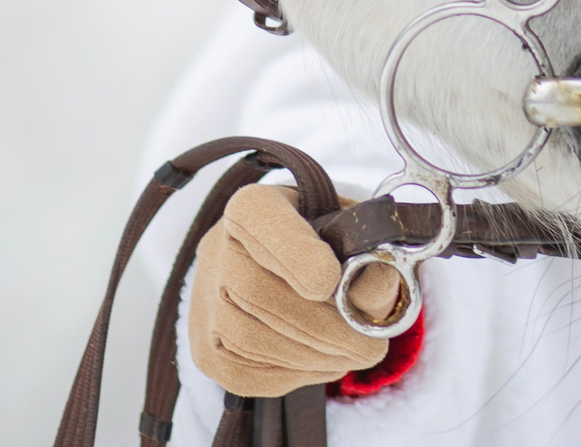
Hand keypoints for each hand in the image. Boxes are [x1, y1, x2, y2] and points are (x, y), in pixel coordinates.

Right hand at [184, 185, 406, 397]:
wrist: (288, 278)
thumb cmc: (327, 247)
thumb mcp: (354, 235)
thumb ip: (368, 255)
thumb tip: (374, 285)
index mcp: (255, 206)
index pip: (256, 215)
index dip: (291, 249)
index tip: (329, 278)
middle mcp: (218, 248)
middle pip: (254, 289)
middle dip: (322, 325)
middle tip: (370, 346)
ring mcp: (206, 301)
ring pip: (249, 337)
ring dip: (312, 355)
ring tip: (353, 354)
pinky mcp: (207, 350)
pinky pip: (245, 372)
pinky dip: (292, 374)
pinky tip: (321, 362)